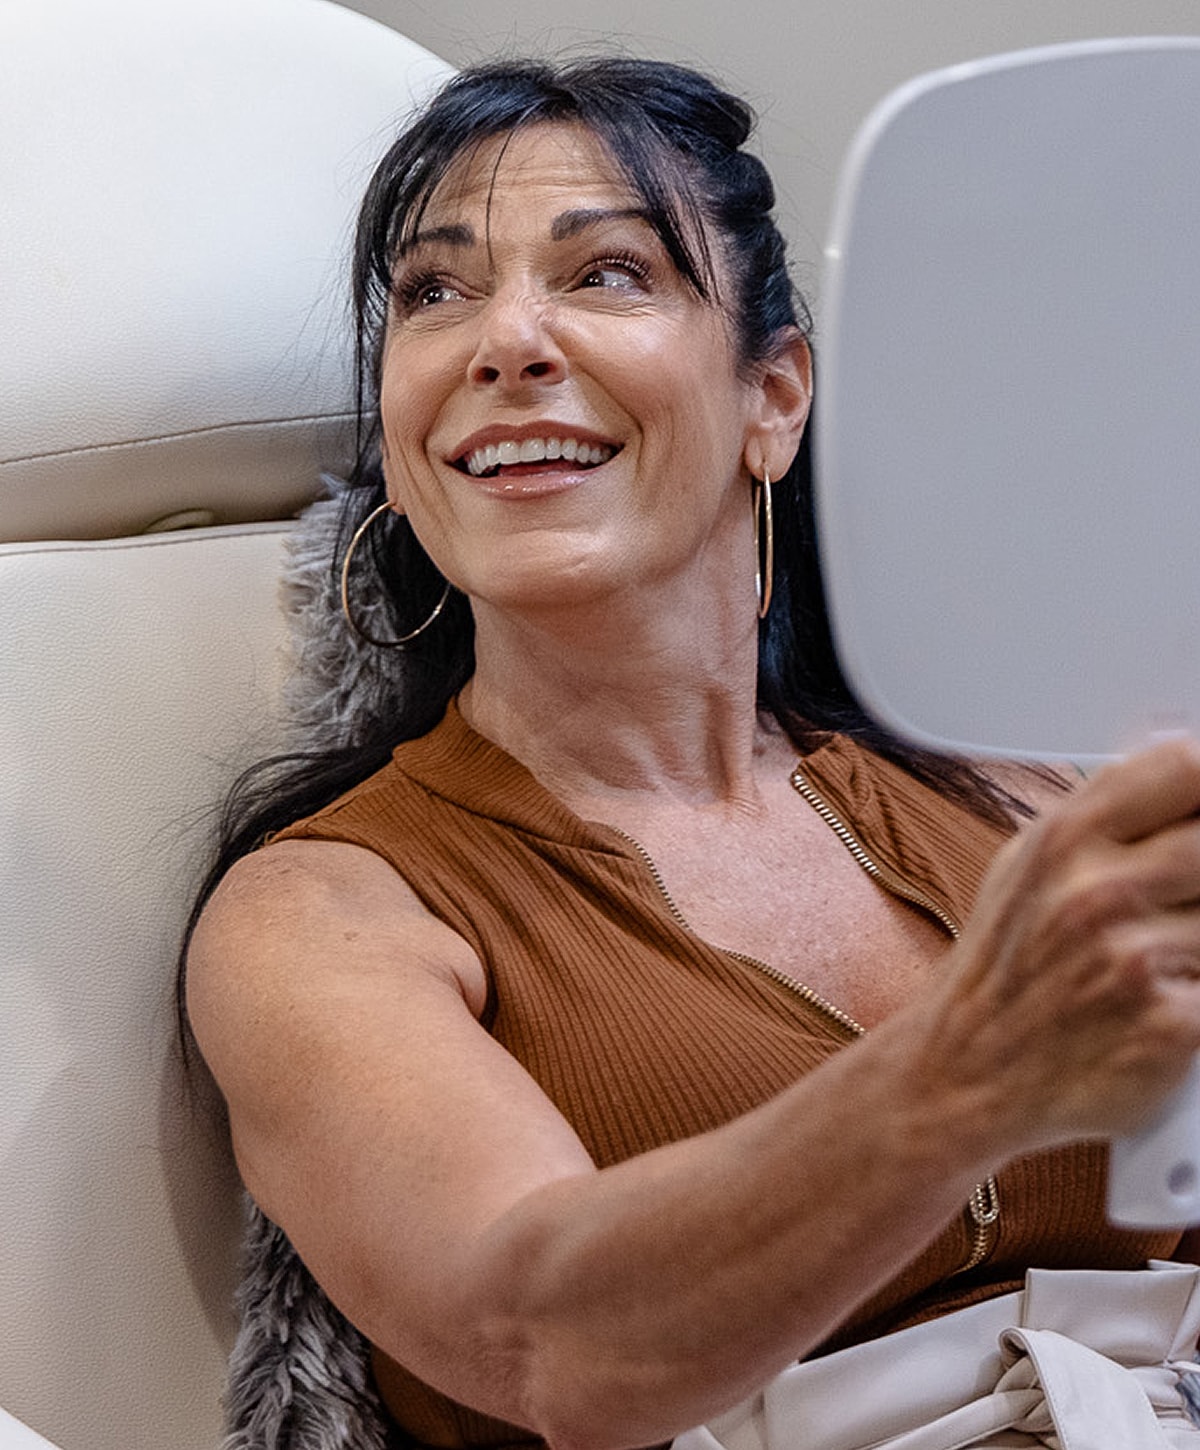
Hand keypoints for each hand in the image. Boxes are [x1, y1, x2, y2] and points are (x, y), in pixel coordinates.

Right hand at [910, 738, 1199, 1159]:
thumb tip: (1178, 754)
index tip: (1198, 812)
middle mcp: (1098, 893)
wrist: (967, 1073)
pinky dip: (1198, 988)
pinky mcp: (1175, 1027)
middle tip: (1177, 897)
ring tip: (1160, 952)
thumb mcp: (1024, 865)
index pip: (1186, 765)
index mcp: (1064, 839)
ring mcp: (1136, 960)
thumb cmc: (1002, 969)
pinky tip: (1164, 998)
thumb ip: (1100, 814)